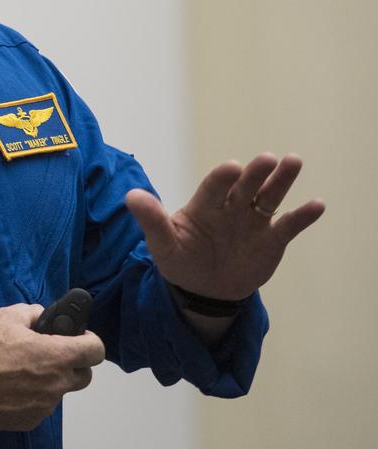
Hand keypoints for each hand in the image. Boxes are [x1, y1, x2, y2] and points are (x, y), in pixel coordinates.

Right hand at [0, 304, 104, 429]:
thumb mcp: (5, 317)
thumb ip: (31, 313)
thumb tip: (41, 316)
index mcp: (56, 356)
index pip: (96, 351)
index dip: (90, 342)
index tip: (80, 339)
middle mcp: (56, 384)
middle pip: (84, 376)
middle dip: (73, 364)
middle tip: (51, 355)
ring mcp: (44, 406)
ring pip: (58, 391)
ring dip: (48, 381)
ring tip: (20, 372)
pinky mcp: (30, 421)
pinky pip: (40, 406)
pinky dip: (31, 397)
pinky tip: (10, 388)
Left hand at [127, 153, 325, 300]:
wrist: (204, 289)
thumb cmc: (181, 260)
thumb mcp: (163, 244)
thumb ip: (152, 220)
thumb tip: (131, 196)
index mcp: (204, 205)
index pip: (214, 187)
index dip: (222, 177)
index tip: (232, 168)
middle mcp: (231, 207)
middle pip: (246, 185)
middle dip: (256, 172)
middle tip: (267, 158)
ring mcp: (253, 221)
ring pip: (269, 196)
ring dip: (282, 180)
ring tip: (294, 162)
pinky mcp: (272, 239)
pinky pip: (288, 225)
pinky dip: (302, 215)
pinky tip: (317, 205)